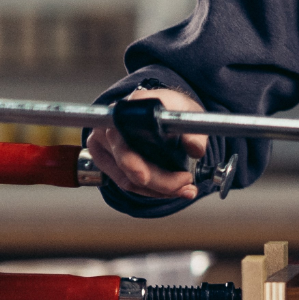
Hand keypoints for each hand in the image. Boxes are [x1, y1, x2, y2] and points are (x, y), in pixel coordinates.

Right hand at [86, 88, 209, 199]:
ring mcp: (104, 144)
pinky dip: (151, 190)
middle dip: (158, 182)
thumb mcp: (189, 113)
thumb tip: (194, 149)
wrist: (164, 110)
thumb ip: (194, 132)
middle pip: (126, 163)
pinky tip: (172, 189)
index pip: (123, 137)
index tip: (145, 178)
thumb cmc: (172, 109)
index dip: (132, 161)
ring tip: (184, 188)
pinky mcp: (107, 160)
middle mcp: (110, 125)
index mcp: (128, 109)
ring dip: (158, 190)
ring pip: (127, 179)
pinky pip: (127, 182)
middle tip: (185, 183)